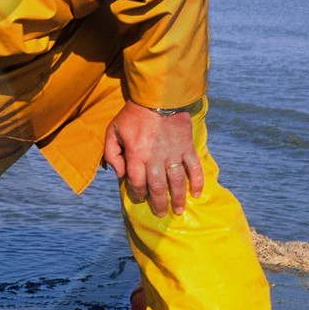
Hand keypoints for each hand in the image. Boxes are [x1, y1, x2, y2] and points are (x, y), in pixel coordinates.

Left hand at [104, 102, 202, 216]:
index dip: (137, 193)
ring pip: (177, 182)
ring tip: (178, 210)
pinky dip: (197, 182)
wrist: (159, 96)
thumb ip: (112, 153)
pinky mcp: (187, 147)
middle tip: (160, 214)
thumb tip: (120, 174)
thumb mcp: (113, 131)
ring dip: (178, 198)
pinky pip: (194, 168)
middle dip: (158, 203)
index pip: (137, 182)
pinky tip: (196, 194)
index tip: (139, 198)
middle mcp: (156, 158)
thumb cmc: (133, 114)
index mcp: (137, 155)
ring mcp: (174, 153)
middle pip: (158, 187)